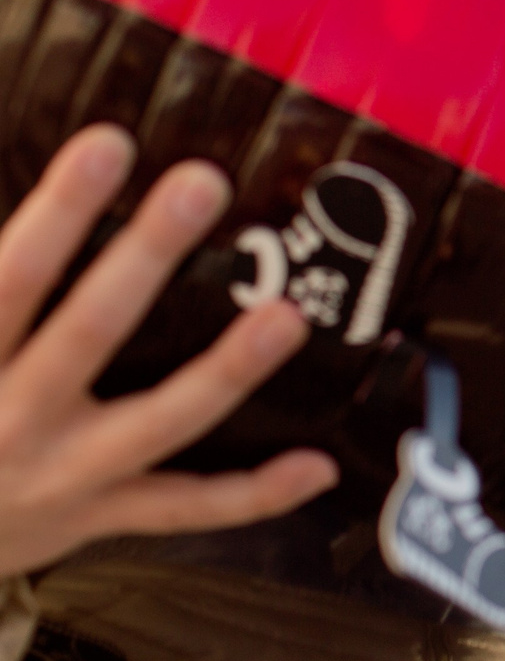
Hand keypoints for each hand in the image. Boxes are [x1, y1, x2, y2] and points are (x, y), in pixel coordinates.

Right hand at [0, 126, 332, 578]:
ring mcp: (65, 475)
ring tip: (287, 318)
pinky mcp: (100, 515)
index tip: (107, 145)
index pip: (12, 278)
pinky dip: (255, 494)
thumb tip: (21, 187)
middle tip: (202, 184)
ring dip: (228, 370)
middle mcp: (14, 419)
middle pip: (89, 330)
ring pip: (160, 422)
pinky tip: (317, 464)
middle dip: (148, 255)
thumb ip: (0, 284)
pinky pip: (187, 508)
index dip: (59, 212)